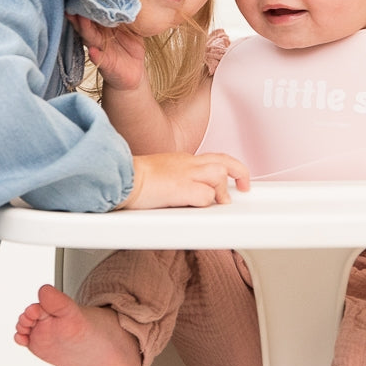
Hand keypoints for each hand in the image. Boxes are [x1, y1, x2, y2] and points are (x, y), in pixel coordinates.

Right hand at [69, 14, 145, 90]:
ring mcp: (100, 49)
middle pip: (87, 21)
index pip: (95, 11)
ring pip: (90, 37)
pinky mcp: (106, 64)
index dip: (90, 1)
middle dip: (81, 11)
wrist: (133, 72)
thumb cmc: (130, 48)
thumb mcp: (132, 26)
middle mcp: (98, 36)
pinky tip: (93, 51)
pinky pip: (99, 59)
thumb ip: (128, 12)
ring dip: (85, 28)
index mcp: (104, 25)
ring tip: (80, 18)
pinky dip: (95, 55)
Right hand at [120, 153, 250, 209]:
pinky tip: (200, 207)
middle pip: (224, 161)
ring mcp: (185, 174)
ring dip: (222, 191)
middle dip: (240, 172)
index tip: (232, 179)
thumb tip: (177, 194)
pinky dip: (207, 202)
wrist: (120, 177)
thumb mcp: (158, 174)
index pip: (212, 158)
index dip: (227, 168)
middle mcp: (187, 164)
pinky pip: (205, 195)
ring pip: (219, 175)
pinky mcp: (181, 188)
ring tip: (220, 203)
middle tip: (245, 186)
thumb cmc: (131, 179)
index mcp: (181, 160)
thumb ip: (173, 180)